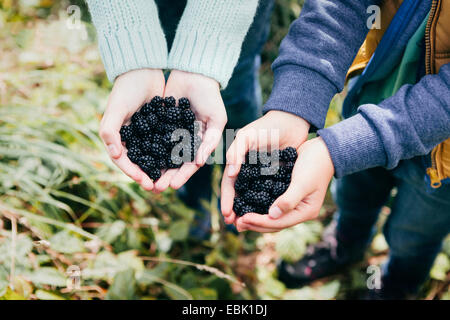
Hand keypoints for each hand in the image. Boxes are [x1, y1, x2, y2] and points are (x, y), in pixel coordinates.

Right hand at [99, 68, 164, 190]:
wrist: (142, 71)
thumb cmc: (125, 89)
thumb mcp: (116, 109)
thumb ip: (111, 131)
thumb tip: (116, 155)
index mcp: (118, 137)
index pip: (124, 160)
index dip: (133, 172)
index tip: (145, 182)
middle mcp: (133, 138)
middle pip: (141, 162)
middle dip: (149, 175)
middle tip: (158, 187)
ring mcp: (147, 134)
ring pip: (155, 156)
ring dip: (161, 168)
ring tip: (170, 180)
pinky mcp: (161, 127)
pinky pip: (166, 144)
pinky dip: (172, 153)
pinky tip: (181, 162)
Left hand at [153, 70, 226, 192]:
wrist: (195, 73)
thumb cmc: (210, 96)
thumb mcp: (216, 119)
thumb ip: (210, 140)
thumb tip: (200, 162)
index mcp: (198, 143)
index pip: (190, 164)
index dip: (182, 175)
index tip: (173, 186)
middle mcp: (183, 141)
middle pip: (173, 163)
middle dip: (165, 175)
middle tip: (156, 187)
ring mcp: (170, 132)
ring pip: (160, 153)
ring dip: (153, 166)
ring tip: (144, 178)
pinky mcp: (157, 121)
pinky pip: (150, 137)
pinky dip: (144, 148)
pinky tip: (136, 157)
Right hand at [221, 111, 310, 223]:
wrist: (292, 121)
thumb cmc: (267, 127)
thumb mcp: (247, 136)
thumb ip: (236, 152)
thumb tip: (231, 174)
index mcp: (238, 163)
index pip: (230, 184)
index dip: (227, 199)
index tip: (227, 214)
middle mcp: (249, 171)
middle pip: (240, 195)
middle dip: (236, 210)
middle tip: (235, 225)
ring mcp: (263, 176)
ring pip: (254, 198)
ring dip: (250, 211)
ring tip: (248, 225)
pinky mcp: (277, 178)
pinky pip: (270, 194)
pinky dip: (267, 205)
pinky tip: (268, 216)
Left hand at [234, 137, 333, 231]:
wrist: (324, 149)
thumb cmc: (315, 164)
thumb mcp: (302, 182)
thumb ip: (289, 200)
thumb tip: (272, 215)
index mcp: (305, 212)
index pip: (278, 222)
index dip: (259, 222)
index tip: (243, 219)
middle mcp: (299, 211)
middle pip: (274, 223)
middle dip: (255, 224)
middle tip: (237, 224)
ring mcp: (294, 204)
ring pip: (272, 216)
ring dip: (256, 218)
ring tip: (239, 219)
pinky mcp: (288, 194)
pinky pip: (272, 204)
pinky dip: (260, 206)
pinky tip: (248, 205)